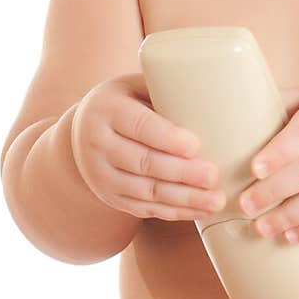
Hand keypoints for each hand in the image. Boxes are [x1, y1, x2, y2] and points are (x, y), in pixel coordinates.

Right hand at [70, 74, 225, 221]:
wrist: (82, 133)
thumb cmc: (124, 103)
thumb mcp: (134, 87)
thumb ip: (165, 88)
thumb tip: (215, 89)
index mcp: (106, 111)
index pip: (138, 126)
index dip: (166, 138)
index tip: (195, 145)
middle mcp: (99, 145)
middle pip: (143, 162)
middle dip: (182, 172)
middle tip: (213, 176)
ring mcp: (102, 175)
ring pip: (146, 191)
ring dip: (183, 198)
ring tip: (216, 199)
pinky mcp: (111, 197)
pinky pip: (145, 209)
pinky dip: (175, 212)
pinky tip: (200, 210)